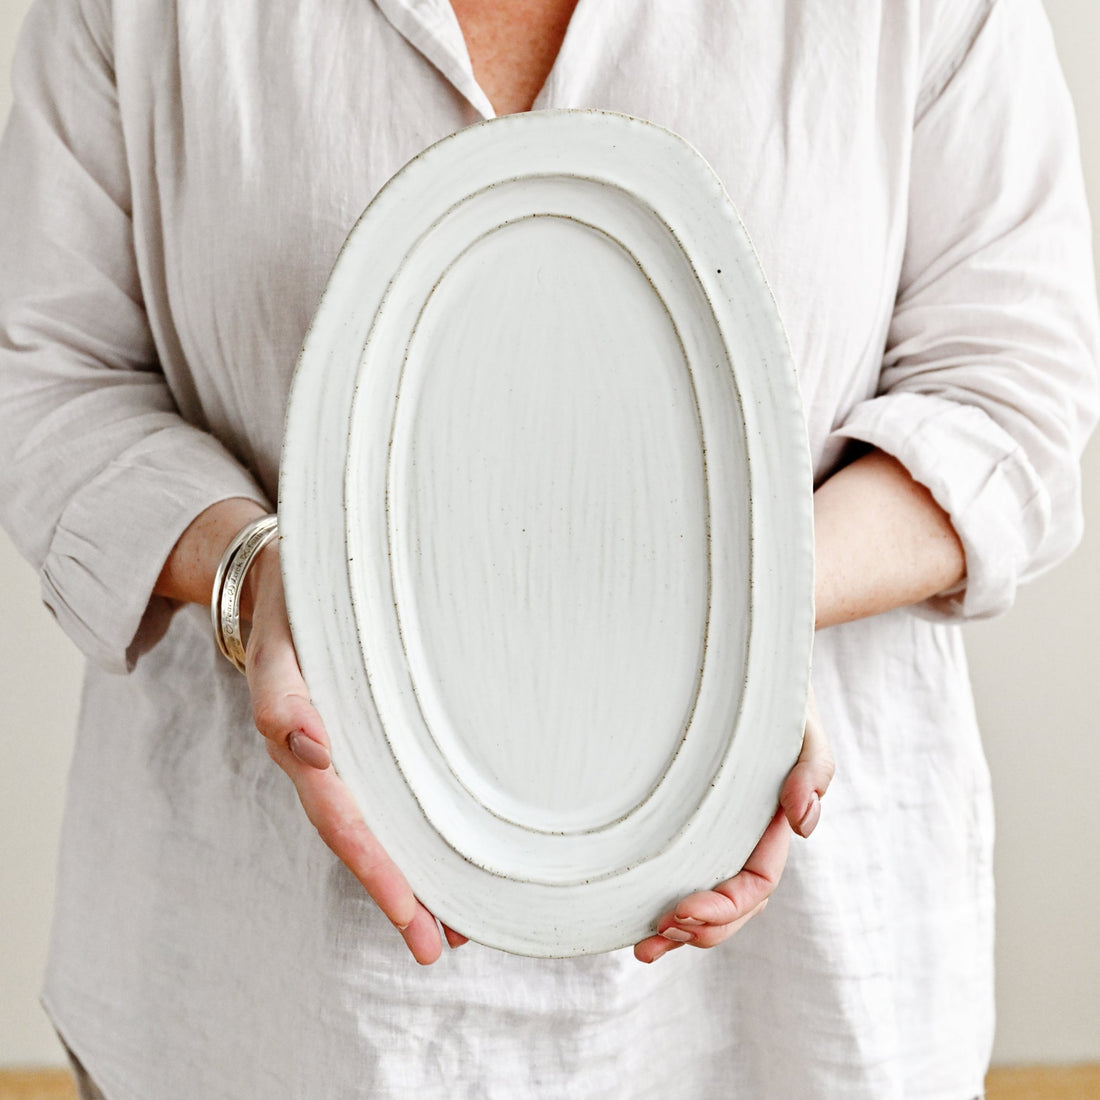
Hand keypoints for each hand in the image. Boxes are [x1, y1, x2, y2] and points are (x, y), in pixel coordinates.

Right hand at [243, 541, 468, 963]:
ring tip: (457, 924)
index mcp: (304, 737)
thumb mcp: (277, 638)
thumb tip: (309, 750)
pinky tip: (448, 854)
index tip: (411, 915)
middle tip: (440, 948)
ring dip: (413, 873)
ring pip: (379, 822)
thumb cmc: (288, 600)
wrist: (282, 574)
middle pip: (363, 838)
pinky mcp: (370, 731)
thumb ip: (280, 693)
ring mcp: (349, 746)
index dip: (376, 868)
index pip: (343, 818)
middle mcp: (327, 754)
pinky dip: (416, 828)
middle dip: (400, 894)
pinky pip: (391, 789)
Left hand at [633, 688, 832, 962]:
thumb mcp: (802, 723)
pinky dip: (665, 897)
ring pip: (709, 895)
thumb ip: (813, 769)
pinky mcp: (692, 819)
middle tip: (656, 936)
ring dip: (682, 930)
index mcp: (774, 824)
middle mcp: (748, 834)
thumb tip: (802, 824)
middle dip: (700, 930)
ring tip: (645, 945)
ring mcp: (721, 830)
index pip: (756, 884)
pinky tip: (639, 916)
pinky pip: (684, 868)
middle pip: (734, 905)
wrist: (746, 665)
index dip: (724, 907)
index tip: (682, 911)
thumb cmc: (774, 694)